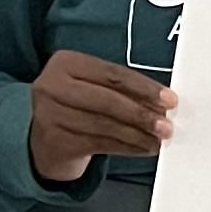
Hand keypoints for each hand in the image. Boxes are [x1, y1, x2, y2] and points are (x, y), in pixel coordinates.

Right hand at [29, 50, 172, 181]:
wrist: (41, 140)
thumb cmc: (75, 109)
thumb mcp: (90, 88)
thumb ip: (119, 90)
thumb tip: (162, 104)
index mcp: (65, 62)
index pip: (112, 74)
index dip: (144, 87)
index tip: (169, 99)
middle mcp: (52, 85)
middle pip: (108, 99)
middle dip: (142, 114)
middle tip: (166, 125)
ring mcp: (50, 114)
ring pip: (104, 124)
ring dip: (137, 134)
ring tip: (158, 140)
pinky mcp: (54, 141)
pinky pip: (99, 143)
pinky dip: (126, 147)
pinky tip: (142, 148)